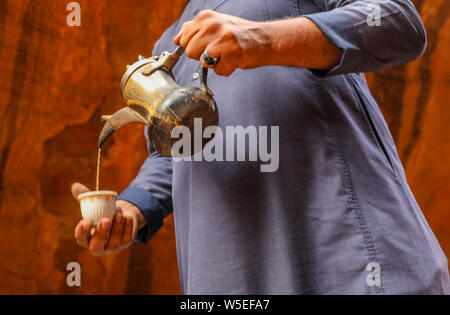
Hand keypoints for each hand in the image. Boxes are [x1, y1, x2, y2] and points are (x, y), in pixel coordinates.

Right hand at [71, 183, 146, 255]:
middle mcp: (98, 246)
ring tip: (119, 215)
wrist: (120, 214)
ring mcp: (112, 247)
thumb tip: (76, 186)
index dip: (82, 232)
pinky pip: (126, 239)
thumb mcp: (95, 203)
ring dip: (116, 228)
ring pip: (113, 243)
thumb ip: (85, 196)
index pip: (81, 238)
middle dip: (101, 233)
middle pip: (96, 246)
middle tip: (105, 220)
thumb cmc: (103, 212)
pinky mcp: (125, 244)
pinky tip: (128, 218)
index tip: (87, 221)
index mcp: (86, 237)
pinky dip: (127, 228)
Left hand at [174, 11, 341, 73]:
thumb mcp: (214, 25)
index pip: (182, 39)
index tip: (207, 46)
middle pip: (189, 52)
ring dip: (214, 64)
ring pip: (202, 61)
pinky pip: (218, 70)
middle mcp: (211, 24)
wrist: (265, 40)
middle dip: (202, 57)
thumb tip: (177, 38)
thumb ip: (194, 30)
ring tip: (226, 55)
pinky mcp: (232, 50)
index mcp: (205, 17)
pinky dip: (226, 70)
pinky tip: (234, 60)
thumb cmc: (239, 35)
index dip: (193, 48)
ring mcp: (222, 36)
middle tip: (219, 51)